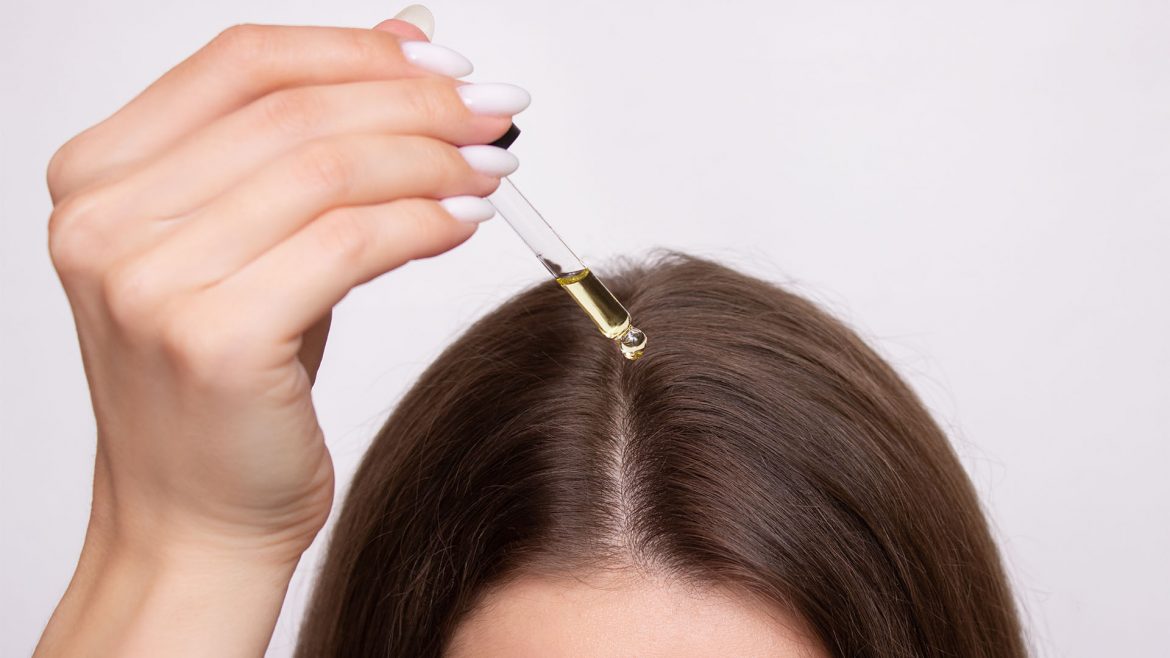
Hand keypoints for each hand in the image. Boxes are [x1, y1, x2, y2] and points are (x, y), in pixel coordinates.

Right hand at [44, 18, 524, 568]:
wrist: (193, 518)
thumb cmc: (227, 386)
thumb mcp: (260, 239)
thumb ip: (316, 137)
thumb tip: (407, 32)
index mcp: (98, 176)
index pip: (243, 62)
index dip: (357, 49)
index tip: (442, 61)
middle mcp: (105, 220)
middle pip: (294, 109)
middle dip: (416, 102)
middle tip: (490, 113)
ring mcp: (149, 282)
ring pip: (328, 170)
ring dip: (433, 160)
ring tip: (490, 169)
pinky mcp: (214, 340)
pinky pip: (348, 244)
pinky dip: (422, 223)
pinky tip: (462, 224)